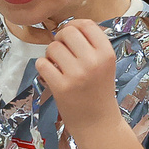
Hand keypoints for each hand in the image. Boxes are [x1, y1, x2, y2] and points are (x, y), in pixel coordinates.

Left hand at [35, 18, 119, 138]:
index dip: (75, 25)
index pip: (86, 24)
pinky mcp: (61, 87)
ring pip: (52, 47)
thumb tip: (69, 25)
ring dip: (51, 55)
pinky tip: (51, 75)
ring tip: (58, 66)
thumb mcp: (104, 64)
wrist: (98, 124)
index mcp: (107, 53)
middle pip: (67, 32)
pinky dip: (43, 67)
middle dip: (60, 39)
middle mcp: (93, 61)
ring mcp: (76, 74)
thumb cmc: (99, 92)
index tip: (71, 36)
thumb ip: (91, 44)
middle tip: (63, 52)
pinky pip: (42, 63)